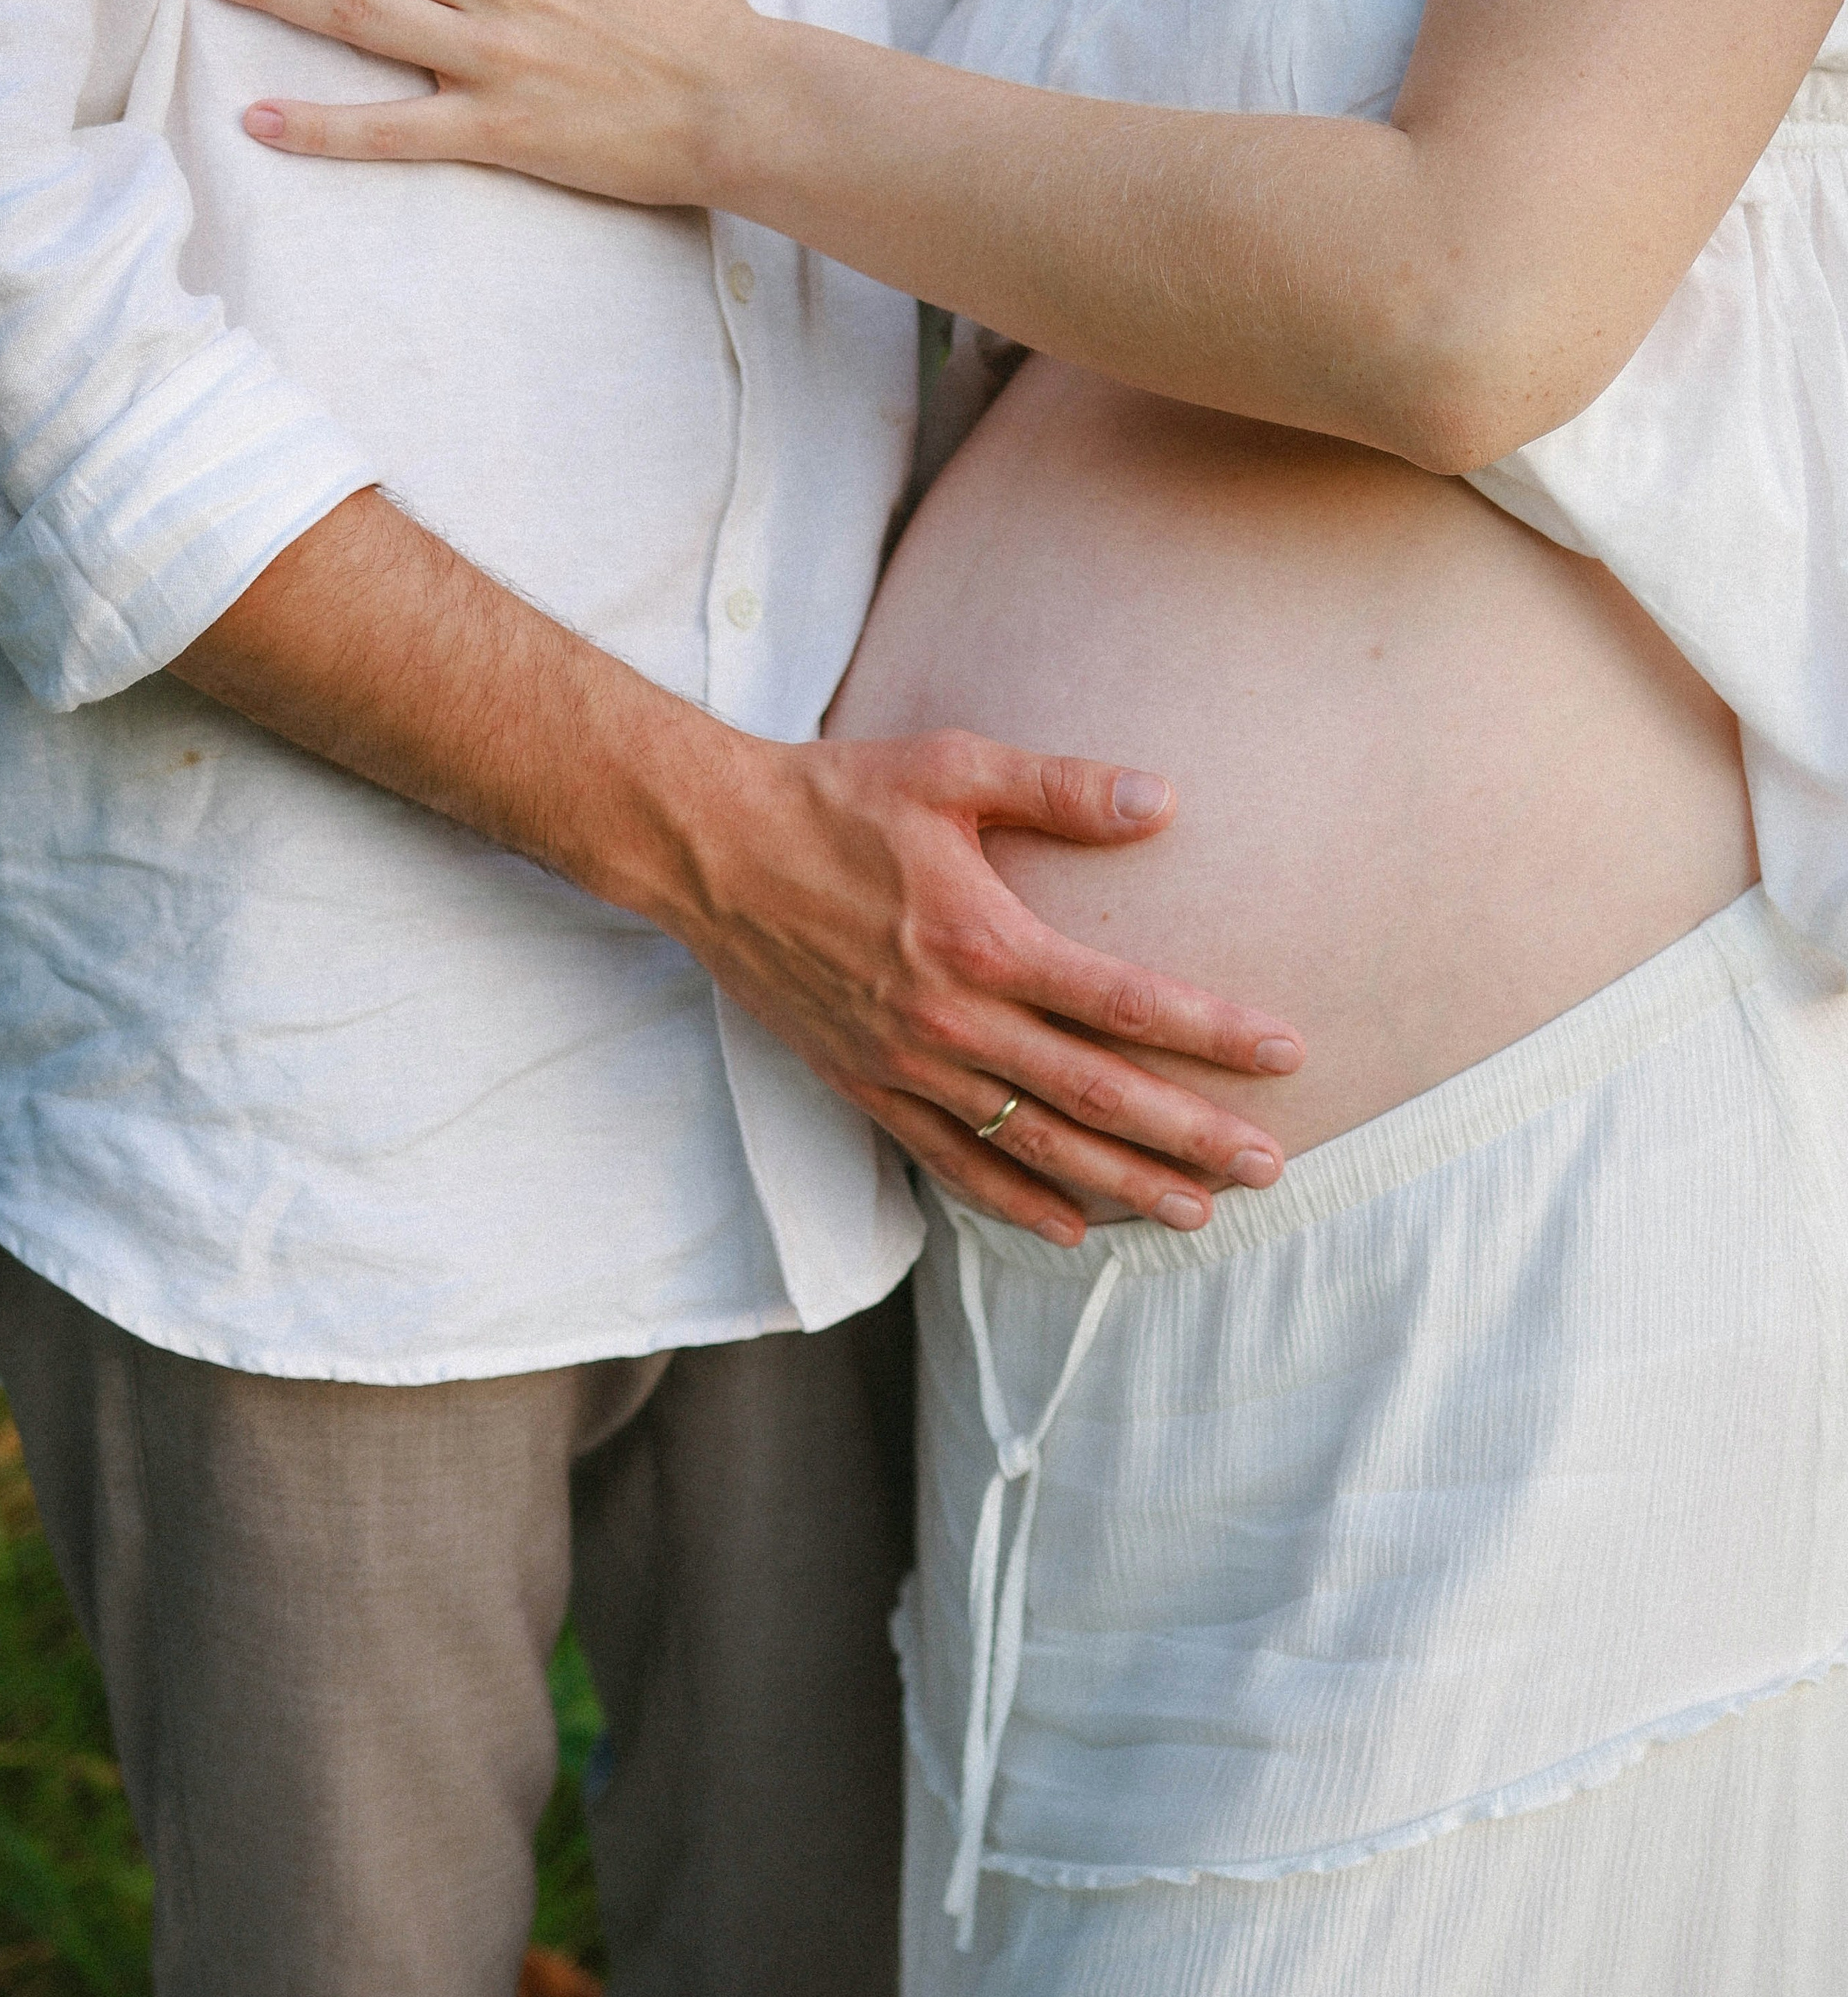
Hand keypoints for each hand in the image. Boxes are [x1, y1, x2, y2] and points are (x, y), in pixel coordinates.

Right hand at [664, 721, 1304, 1242]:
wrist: (709, 847)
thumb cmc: (835, 796)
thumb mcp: (951, 767)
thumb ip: (1060, 788)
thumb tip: (1163, 799)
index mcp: (983, 939)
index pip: (1126, 1002)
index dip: (1213, 1033)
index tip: (1287, 1054)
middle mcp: (951, 1018)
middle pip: (1095, 1095)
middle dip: (1190, 1136)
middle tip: (1269, 1168)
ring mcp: (906, 1063)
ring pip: (1032, 1145)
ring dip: (1121, 1183)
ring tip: (1196, 1213)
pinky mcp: (865, 1086)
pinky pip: (951, 1164)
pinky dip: (1014, 1203)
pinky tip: (1070, 1229)